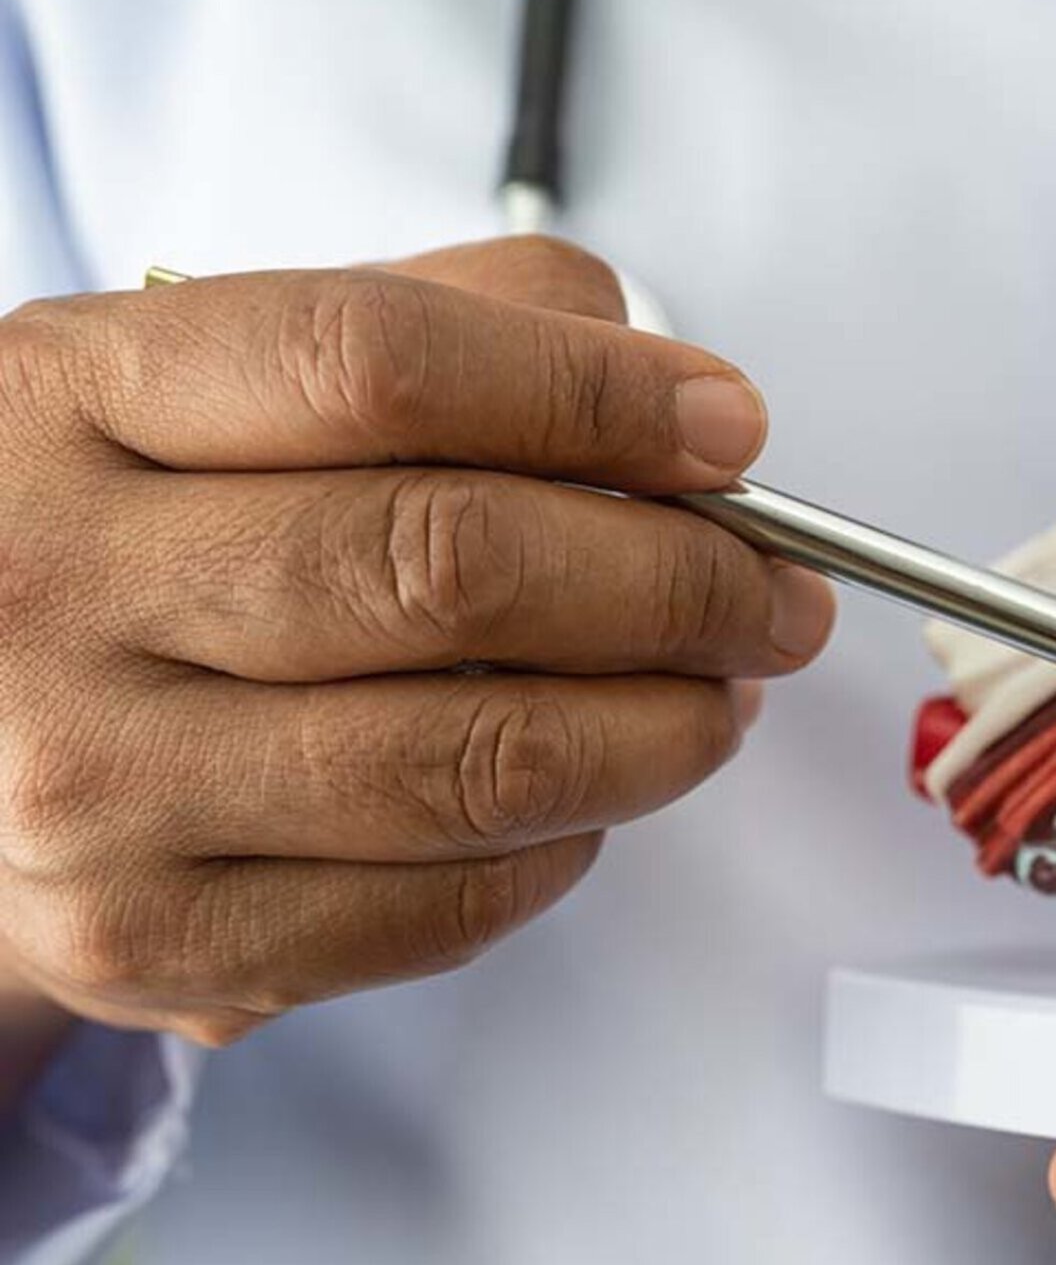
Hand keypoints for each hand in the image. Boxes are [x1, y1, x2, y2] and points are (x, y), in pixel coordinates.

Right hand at [0, 236, 833, 1062]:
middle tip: (775, 594)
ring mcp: (98, 783)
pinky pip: (437, 906)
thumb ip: (445, 324)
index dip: (593, 397)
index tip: (730, 430)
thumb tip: (669, 386)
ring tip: (719, 692)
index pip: (378, 362)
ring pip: (473, 760)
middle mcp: (57, 586)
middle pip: (450, 568)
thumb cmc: (128, 531)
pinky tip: (588, 794)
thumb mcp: (216, 375)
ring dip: (657, 730)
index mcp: (70, 395)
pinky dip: (562, 848)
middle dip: (676, 583)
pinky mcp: (158, 939)